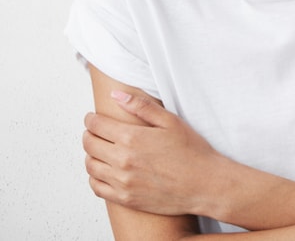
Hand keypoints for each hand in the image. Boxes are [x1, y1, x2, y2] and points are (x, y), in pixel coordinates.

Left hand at [82, 91, 219, 215]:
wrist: (205, 184)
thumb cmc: (192, 152)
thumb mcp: (170, 121)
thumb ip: (141, 106)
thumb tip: (116, 95)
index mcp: (132, 138)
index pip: (96, 125)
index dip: (91, 119)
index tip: (92, 118)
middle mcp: (122, 160)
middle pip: (89, 144)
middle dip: (89, 134)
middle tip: (95, 131)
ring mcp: (122, 182)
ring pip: (90, 166)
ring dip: (90, 155)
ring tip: (99, 150)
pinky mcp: (125, 198)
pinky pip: (97, 188)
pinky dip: (94, 177)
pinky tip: (103, 171)